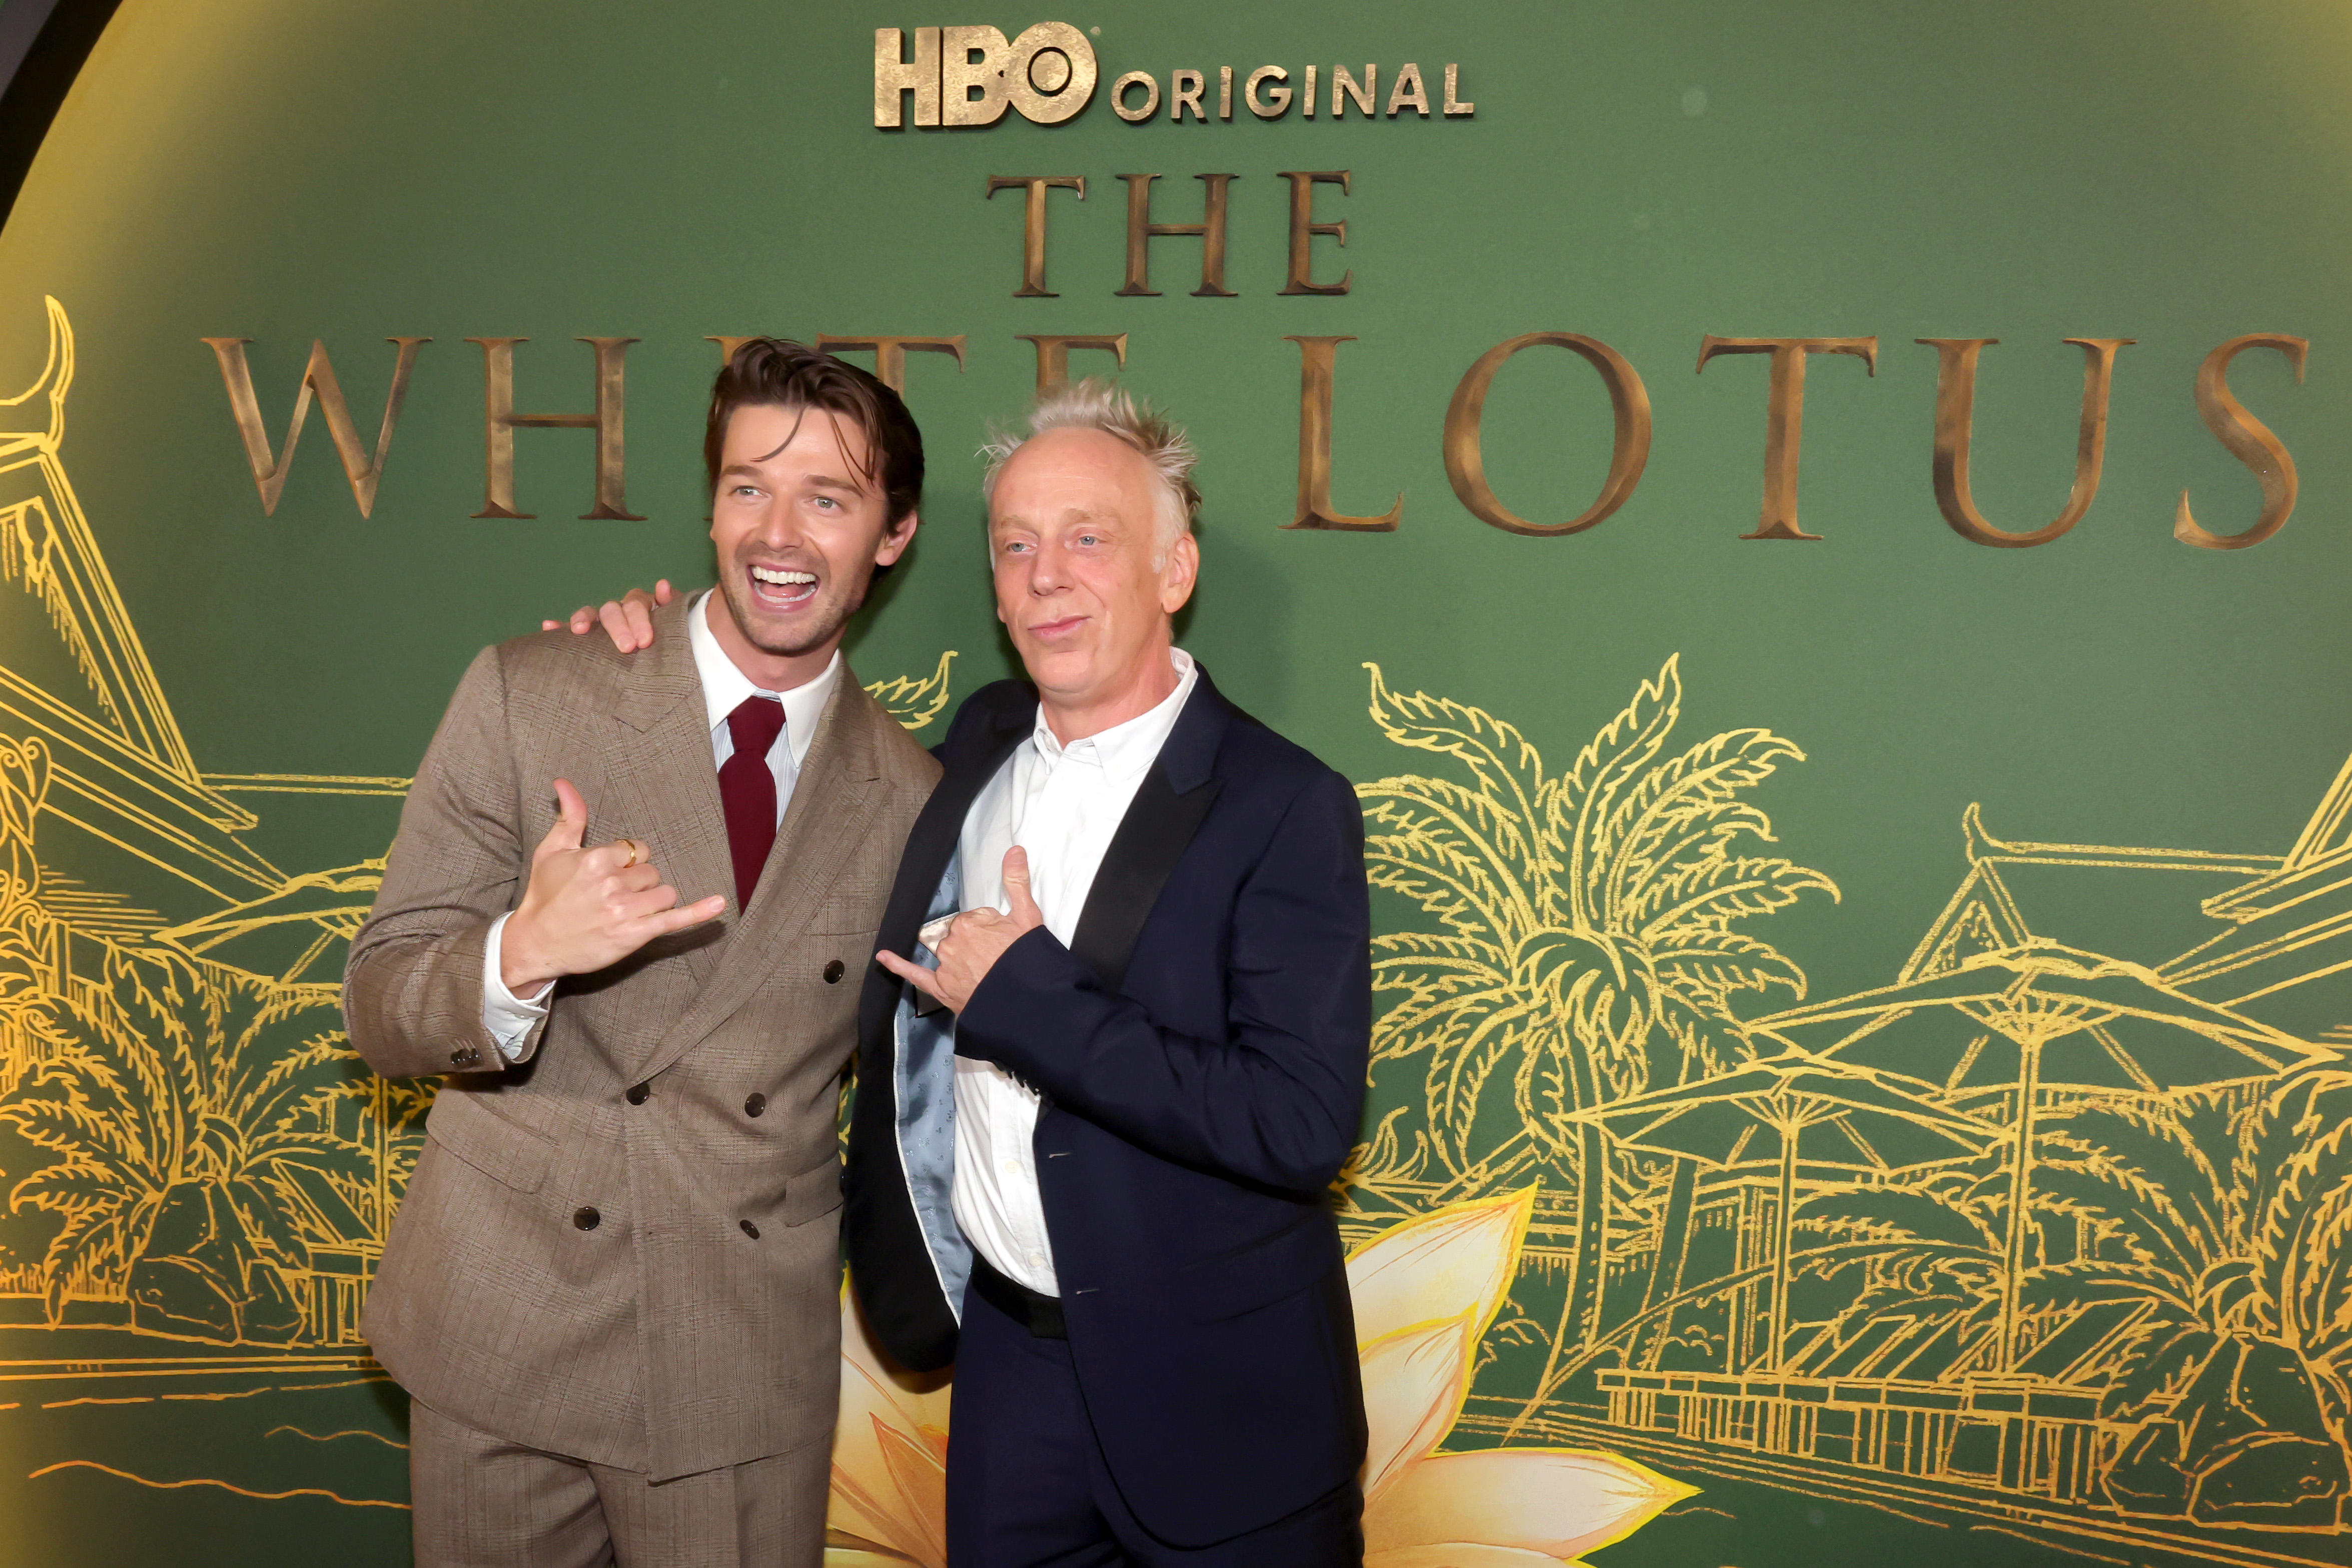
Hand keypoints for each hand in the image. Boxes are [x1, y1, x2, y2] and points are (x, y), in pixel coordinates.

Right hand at [500, 779, 724, 991]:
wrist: (535, 944)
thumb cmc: (544, 896)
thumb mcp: (552, 851)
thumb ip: (569, 816)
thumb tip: (564, 782)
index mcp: (596, 858)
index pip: (637, 850)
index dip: (627, 863)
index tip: (608, 876)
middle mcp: (613, 882)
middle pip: (651, 872)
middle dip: (637, 883)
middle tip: (609, 898)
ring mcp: (626, 910)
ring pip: (663, 893)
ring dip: (651, 901)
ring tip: (623, 912)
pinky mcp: (635, 934)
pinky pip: (675, 919)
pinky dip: (699, 912)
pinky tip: (720, 904)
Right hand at [541, 579, 673, 651]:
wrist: (669, 665)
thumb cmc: (675, 644)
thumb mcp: (679, 626)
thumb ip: (674, 606)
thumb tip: (662, 585)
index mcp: (644, 606)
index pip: (637, 604)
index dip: (640, 620)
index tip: (644, 642)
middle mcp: (621, 610)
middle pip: (614, 609)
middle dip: (618, 627)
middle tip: (627, 648)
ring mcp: (604, 622)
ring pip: (592, 614)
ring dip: (584, 618)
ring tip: (579, 629)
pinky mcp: (588, 636)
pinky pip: (571, 628)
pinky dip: (559, 627)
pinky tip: (548, 626)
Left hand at [876, 847, 1042, 1014]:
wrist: (1023, 999)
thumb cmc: (1026, 960)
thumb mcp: (1028, 916)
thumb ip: (1017, 881)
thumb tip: (1015, 851)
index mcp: (969, 923)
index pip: (974, 919)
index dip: (990, 929)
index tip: (1003, 939)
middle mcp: (952, 942)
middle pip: (959, 935)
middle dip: (975, 942)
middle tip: (997, 956)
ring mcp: (944, 965)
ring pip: (945, 952)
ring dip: (957, 955)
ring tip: (982, 968)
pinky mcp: (940, 987)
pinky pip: (914, 974)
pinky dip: (897, 965)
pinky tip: (884, 957)